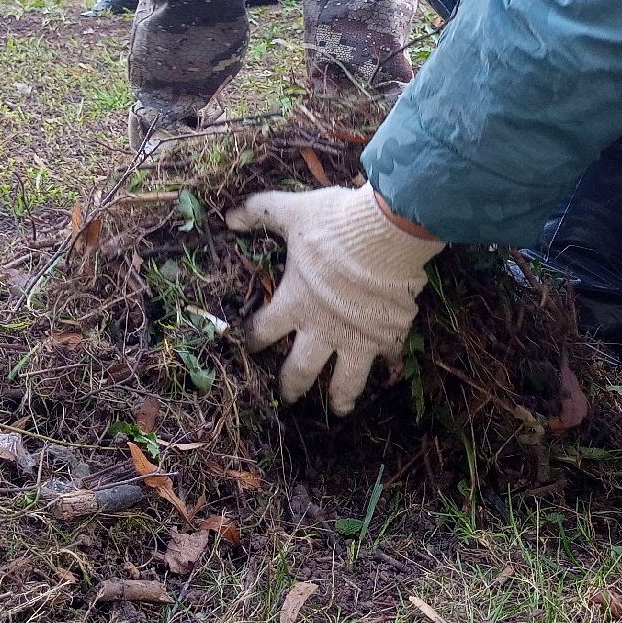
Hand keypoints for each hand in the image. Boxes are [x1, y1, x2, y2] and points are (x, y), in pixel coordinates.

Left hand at [227, 186, 445, 413]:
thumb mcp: (292, 213)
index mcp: (294, 303)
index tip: (250, 347)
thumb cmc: (334, 224)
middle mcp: (322, 329)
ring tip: (339, 409)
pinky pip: (390, 357)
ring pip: (345, 380)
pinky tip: (392, 372)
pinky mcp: (389, 336)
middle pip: (300, 370)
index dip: (254, 341)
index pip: (264, 331)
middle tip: (288, 398)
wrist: (385, 235)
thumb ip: (261, 213)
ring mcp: (357, 338)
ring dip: (341, 396)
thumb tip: (229, 217)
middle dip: (292, 386)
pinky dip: (391, 365)